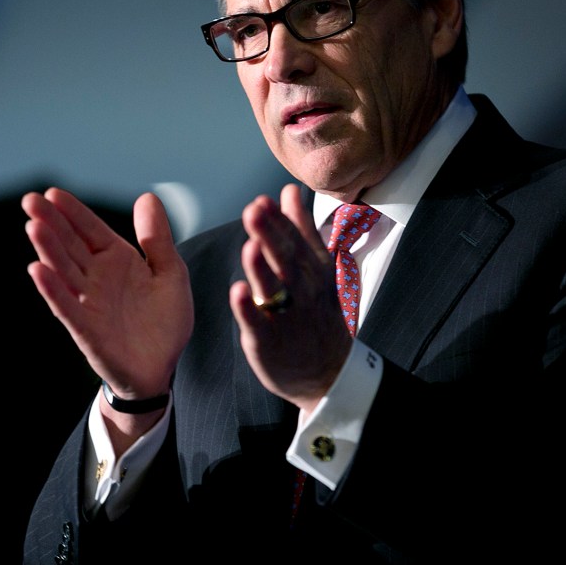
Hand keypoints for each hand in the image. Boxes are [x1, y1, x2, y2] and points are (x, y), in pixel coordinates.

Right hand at [22, 188, 192, 403]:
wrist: (162, 367)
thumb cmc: (164, 320)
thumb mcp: (170, 273)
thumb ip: (157, 239)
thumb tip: (147, 197)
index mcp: (118, 260)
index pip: (91, 230)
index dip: (73, 212)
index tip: (53, 193)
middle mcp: (97, 278)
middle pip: (71, 245)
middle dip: (51, 223)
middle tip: (29, 200)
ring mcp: (89, 303)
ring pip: (64, 271)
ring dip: (48, 250)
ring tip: (33, 226)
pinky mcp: (87, 330)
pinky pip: (67, 307)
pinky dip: (52, 289)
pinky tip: (37, 270)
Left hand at [230, 184, 352, 414]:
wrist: (328, 373)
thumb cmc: (317, 313)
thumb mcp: (317, 268)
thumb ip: (301, 229)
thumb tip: (288, 191)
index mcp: (314, 270)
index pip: (296, 240)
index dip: (279, 221)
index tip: (263, 200)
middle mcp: (303, 291)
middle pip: (286, 260)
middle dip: (270, 235)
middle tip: (254, 211)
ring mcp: (287, 317)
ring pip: (274, 289)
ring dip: (262, 268)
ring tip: (250, 247)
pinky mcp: (269, 341)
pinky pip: (259, 323)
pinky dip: (248, 309)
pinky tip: (237, 292)